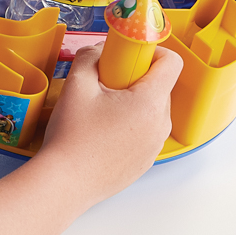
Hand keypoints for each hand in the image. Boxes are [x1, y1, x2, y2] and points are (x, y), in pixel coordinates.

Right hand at [38, 45, 182, 203]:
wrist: (64, 184)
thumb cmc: (72, 138)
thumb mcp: (77, 84)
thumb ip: (90, 56)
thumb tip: (99, 50)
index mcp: (150, 103)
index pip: (171, 62)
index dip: (152, 51)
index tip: (128, 56)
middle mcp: (160, 126)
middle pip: (160, 87)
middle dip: (135, 78)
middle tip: (105, 85)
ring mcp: (154, 147)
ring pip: (151, 110)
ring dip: (132, 102)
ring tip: (100, 112)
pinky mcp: (144, 162)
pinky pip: (144, 132)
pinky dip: (129, 125)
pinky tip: (101, 133)